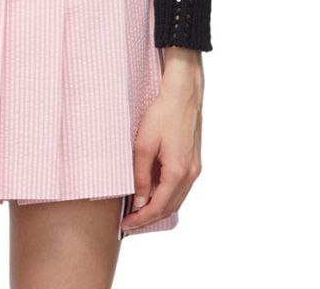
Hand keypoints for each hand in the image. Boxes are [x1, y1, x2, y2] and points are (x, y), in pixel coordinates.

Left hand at [120, 48, 203, 233]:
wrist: (183, 95)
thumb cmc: (162, 114)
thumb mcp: (144, 146)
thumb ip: (140, 176)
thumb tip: (138, 201)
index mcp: (177, 173)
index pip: (158, 208)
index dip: (140, 219)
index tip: (125, 225)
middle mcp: (190, 175)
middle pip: (169, 208)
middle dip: (148, 217)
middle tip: (129, 221)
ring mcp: (194, 169)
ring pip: (176, 200)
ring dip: (158, 208)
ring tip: (137, 210)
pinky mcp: (193, 161)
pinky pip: (180, 188)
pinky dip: (166, 196)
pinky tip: (152, 192)